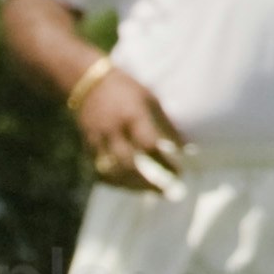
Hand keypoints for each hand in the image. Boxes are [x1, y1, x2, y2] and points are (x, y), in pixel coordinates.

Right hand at [71, 64, 188, 191]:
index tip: (179, 172)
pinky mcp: (88, 145)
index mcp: (132, 115)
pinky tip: (128, 186)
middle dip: (147, 182)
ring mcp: (98, 139)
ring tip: (148, 191)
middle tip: (165, 192)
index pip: (149, 145)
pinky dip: (114, 182)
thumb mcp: (150, 98)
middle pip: (128, 164)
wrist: (88, 81)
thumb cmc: (126, 88)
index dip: (164, 162)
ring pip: (111, 172)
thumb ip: (166, 123)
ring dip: (131, 186)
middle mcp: (113, 130)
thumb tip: (185, 146)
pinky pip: (99, 171)